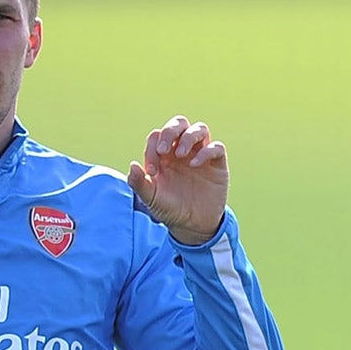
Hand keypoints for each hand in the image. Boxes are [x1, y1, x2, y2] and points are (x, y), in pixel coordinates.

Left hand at [129, 116, 227, 245]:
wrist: (192, 225)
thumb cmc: (169, 209)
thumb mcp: (150, 198)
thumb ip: (139, 182)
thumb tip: (133, 165)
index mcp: (164, 154)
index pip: (157, 136)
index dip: (152, 148)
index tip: (152, 172)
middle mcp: (182, 150)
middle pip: (179, 123)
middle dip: (170, 131)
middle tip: (163, 150)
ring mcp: (201, 155)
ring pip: (199, 129)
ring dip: (188, 137)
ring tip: (181, 155)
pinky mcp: (217, 164)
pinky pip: (216, 147)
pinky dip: (206, 151)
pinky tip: (195, 165)